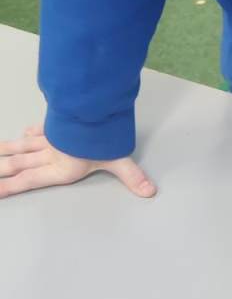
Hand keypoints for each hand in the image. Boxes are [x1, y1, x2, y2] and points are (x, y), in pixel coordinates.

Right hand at [0, 121, 155, 199]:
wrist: (92, 107)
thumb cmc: (102, 136)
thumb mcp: (119, 159)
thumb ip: (133, 177)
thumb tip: (149, 191)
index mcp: (61, 168)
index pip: (30, 181)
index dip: (11, 187)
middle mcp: (51, 154)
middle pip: (20, 164)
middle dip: (2, 170)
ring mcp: (51, 138)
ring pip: (23, 146)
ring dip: (7, 151)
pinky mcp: (55, 124)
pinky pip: (39, 130)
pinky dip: (30, 132)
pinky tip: (23, 132)